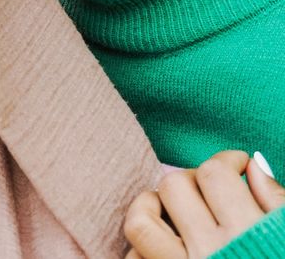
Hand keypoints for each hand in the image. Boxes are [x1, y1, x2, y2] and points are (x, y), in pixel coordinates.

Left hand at [124, 151, 284, 258]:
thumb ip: (276, 203)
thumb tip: (252, 165)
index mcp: (248, 235)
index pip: (215, 174)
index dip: (225, 160)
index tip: (235, 165)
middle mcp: (209, 252)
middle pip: (174, 187)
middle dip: (189, 179)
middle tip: (205, 188)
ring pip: (140, 221)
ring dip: (148, 206)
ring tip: (166, 208)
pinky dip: (138, 249)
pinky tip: (160, 247)